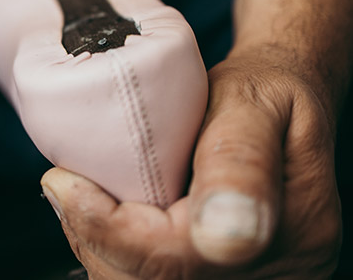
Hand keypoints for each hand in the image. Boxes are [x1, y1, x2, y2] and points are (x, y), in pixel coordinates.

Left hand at [40, 47, 341, 277]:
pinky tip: (105, 213)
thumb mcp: (255, 104)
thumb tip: (224, 235)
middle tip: (65, 184)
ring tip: (81, 194)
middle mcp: (277, 271)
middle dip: (96, 238)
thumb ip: (239, 161)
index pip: (178, 258)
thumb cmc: (267, 91)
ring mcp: (251, 277)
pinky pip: (155, 277)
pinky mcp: (225, 273)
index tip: (62, 181)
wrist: (280, 99)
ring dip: (102, 246)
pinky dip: (118, 250)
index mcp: (291, 232)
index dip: (106, 227)